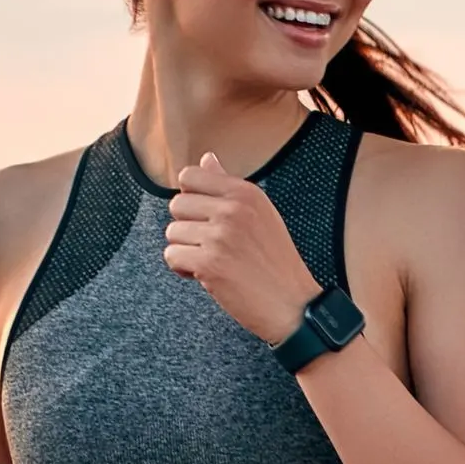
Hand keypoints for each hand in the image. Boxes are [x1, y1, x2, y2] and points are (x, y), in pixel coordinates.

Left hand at [164, 151, 323, 344]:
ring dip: (186, 250)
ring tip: (212, 261)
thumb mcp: (260, 214)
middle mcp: (233, 209)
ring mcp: (221, 236)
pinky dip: (183, 268)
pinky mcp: (209, 263)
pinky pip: (171, 256)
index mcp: (246, 193)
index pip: (190, 176)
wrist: (293, 305)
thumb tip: (206, 158)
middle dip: (187, 227)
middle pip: (177, 205)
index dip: (191, 199)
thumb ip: (228, 186)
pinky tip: (206, 275)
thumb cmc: (276, 263)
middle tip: (210, 245)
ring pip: (172, 232)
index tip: (206, 218)